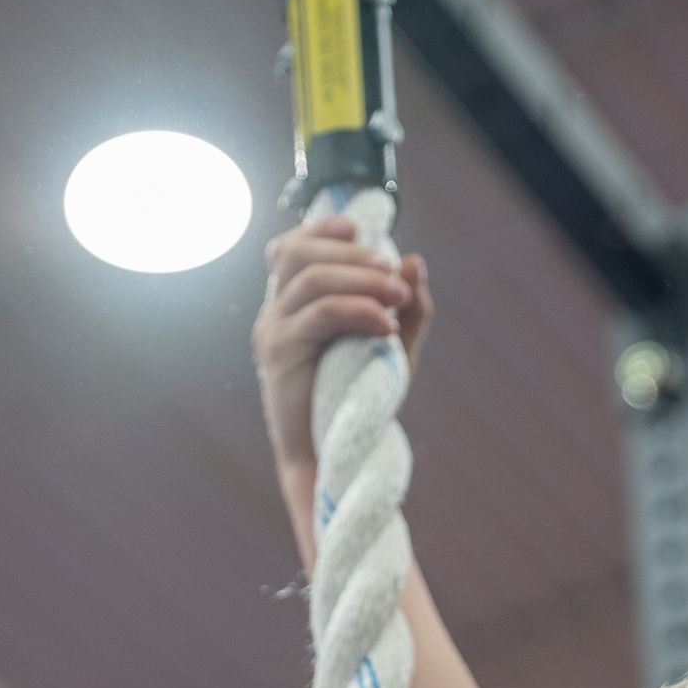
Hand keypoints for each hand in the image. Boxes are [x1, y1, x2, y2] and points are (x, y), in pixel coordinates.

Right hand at [252, 220, 433, 470]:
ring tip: (397, 297)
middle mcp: (275, 312)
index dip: (322, 229)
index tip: (361, 228)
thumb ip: (408, 308)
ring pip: (311, 277)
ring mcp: (272, 331)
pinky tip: (387, 326)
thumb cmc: (358, 403)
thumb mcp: (392, 349)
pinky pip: (321, 314)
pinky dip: (358, 310)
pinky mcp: (280, 353)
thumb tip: (415, 262)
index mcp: (291, 306)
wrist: (330, 459)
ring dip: (361, 279)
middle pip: (299, 252)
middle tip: (395, 276)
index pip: (291, 248)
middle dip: (353, 254)